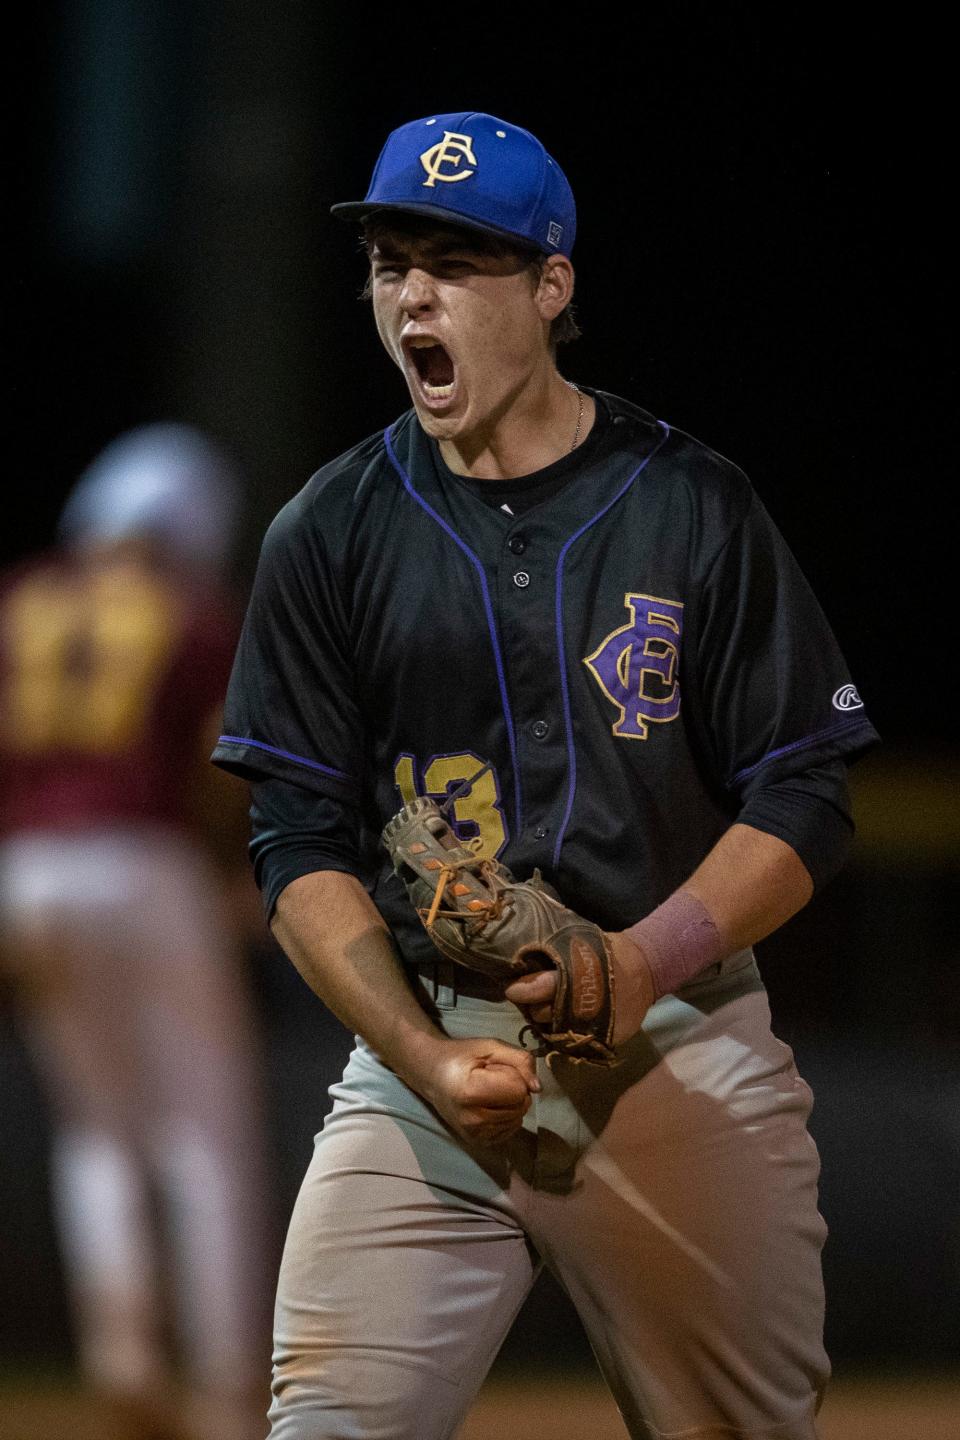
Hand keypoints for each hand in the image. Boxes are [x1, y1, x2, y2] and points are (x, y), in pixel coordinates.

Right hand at [420, 1036, 540, 1145]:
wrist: (433, 1075)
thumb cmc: (461, 1057)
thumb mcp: (490, 1047)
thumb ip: (520, 1060)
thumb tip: (538, 1088)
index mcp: (471, 1092)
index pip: (519, 1090)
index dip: (513, 1074)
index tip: (492, 1068)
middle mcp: (472, 1120)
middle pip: (521, 1106)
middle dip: (514, 1089)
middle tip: (490, 1078)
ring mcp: (475, 1134)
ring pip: (518, 1119)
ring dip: (511, 1103)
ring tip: (488, 1091)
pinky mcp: (479, 1142)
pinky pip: (511, 1129)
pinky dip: (507, 1115)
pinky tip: (490, 1104)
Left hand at [504, 929, 655, 1046]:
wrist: (647, 969)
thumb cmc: (610, 952)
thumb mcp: (583, 944)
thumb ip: (556, 956)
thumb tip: (523, 956)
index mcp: (576, 977)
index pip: (541, 987)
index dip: (523, 990)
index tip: (511, 989)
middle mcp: (583, 1006)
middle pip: (543, 1014)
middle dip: (532, 1007)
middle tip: (528, 999)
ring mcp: (595, 1026)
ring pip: (555, 1032)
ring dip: (547, 1022)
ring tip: (547, 1010)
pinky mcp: (606, 1040)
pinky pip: (575, 1041)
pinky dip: (566, 1033)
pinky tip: (565, 1021)